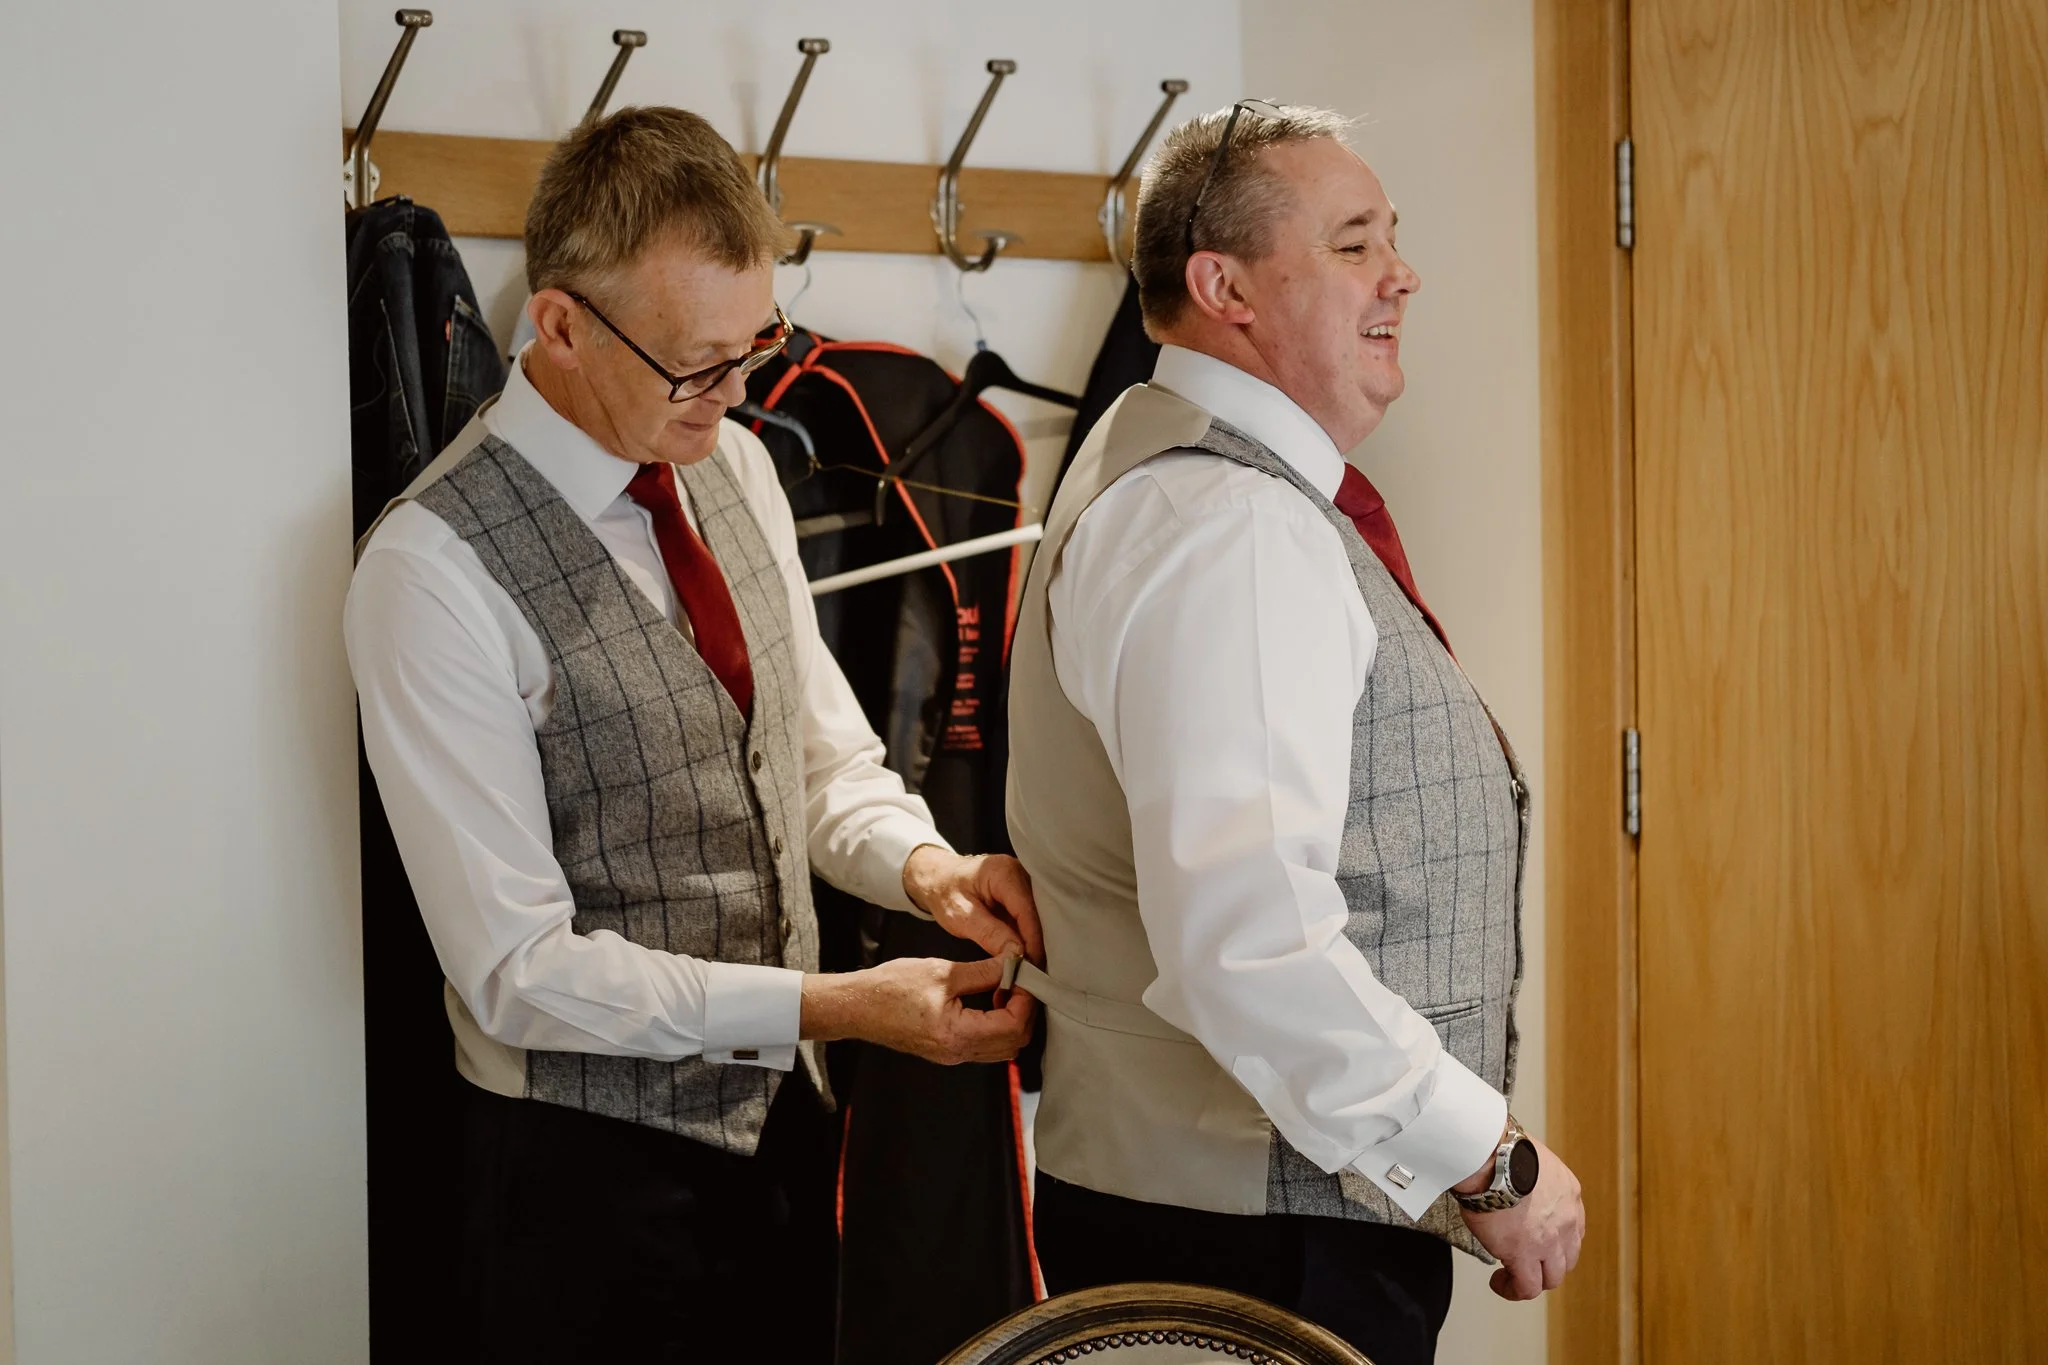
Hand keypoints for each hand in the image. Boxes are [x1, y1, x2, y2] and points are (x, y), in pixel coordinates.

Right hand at [799, 956, 1036, 1064]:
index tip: (1024, 976)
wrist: (857, 1006)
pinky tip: (992, 1000)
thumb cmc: (890, 988)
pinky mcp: (948, 1050)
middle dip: (1025, 1011)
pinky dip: (997, 1025)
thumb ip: (982, 970)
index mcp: (957, 1035)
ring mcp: (953, 1055)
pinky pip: (985, 1045)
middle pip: (1014, 1043)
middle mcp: (958, 1052)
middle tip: (1021, 982)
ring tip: (1007, 989)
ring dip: (1013, 1020)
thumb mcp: (941, 971)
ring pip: (1003, 1048)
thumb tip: (1013, 964)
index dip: (1026, 1000)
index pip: (1013, 1026)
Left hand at [902, 846, 1044, 966]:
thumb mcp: (960, 916)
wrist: (939, 879)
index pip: (1026, 910)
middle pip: (1039, 914)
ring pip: (1039, 919)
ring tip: (1029, 971)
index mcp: (1004, 872)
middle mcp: (1021, 873)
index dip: (1032, 940)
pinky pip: (1032, 919)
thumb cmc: (944, 892)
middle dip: (1036, 945)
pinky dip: (1028, 939)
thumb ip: (989, 934)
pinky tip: (1025, 959)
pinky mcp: (1024, 895)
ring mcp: (1025, 883)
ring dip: (1034, 944)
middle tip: (1031, 975)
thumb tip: (1017, 955)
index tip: (1031, 968)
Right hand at [1459, 1136, 1585, 1300]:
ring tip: (1510, 1277)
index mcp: (1569, 1193)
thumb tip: (1513, 1177)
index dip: (1556, 1240)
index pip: (1574, 1228)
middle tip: (1526, 1260)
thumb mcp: (1531, 1159)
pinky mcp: (1525, 1256)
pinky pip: (1526, 1288)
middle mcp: (1566, 1220)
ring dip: (1532, 1280)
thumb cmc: (1502, 1149)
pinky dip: (1513, 1290)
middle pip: (1567, 1257)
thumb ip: (1531, 1176)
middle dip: (1547, 1263)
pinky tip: (1499, 1283)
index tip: (1539, 1241)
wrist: (1492, 1157)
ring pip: (1551, 1278)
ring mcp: (1549, 1241)